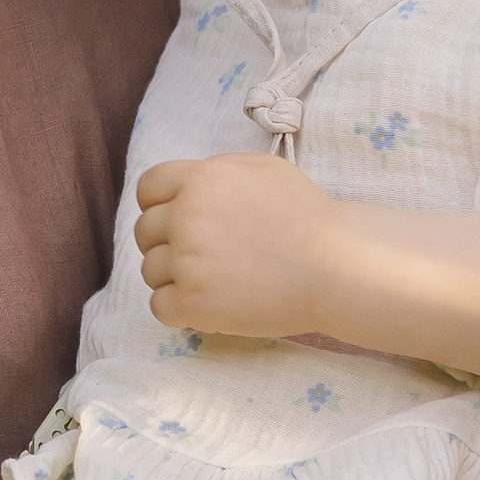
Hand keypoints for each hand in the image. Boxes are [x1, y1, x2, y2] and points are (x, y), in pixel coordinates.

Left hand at [135, 154, 336, 340]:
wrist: (334, 266)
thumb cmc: (306, 216)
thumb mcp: (262, 169)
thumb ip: (216, 173)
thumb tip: (187, 186)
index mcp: (200, 180)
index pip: (147, 189)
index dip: (157, 206)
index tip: (174, 222)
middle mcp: (186, 217)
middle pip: (145, 232)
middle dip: (166, 243)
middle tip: (202, 257)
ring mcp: (187, 262)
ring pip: (150, 271)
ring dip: (174, 278)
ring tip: (213, 281)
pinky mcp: (193, 304)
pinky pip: (159, 307)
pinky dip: (179, 309)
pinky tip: (209, 303)